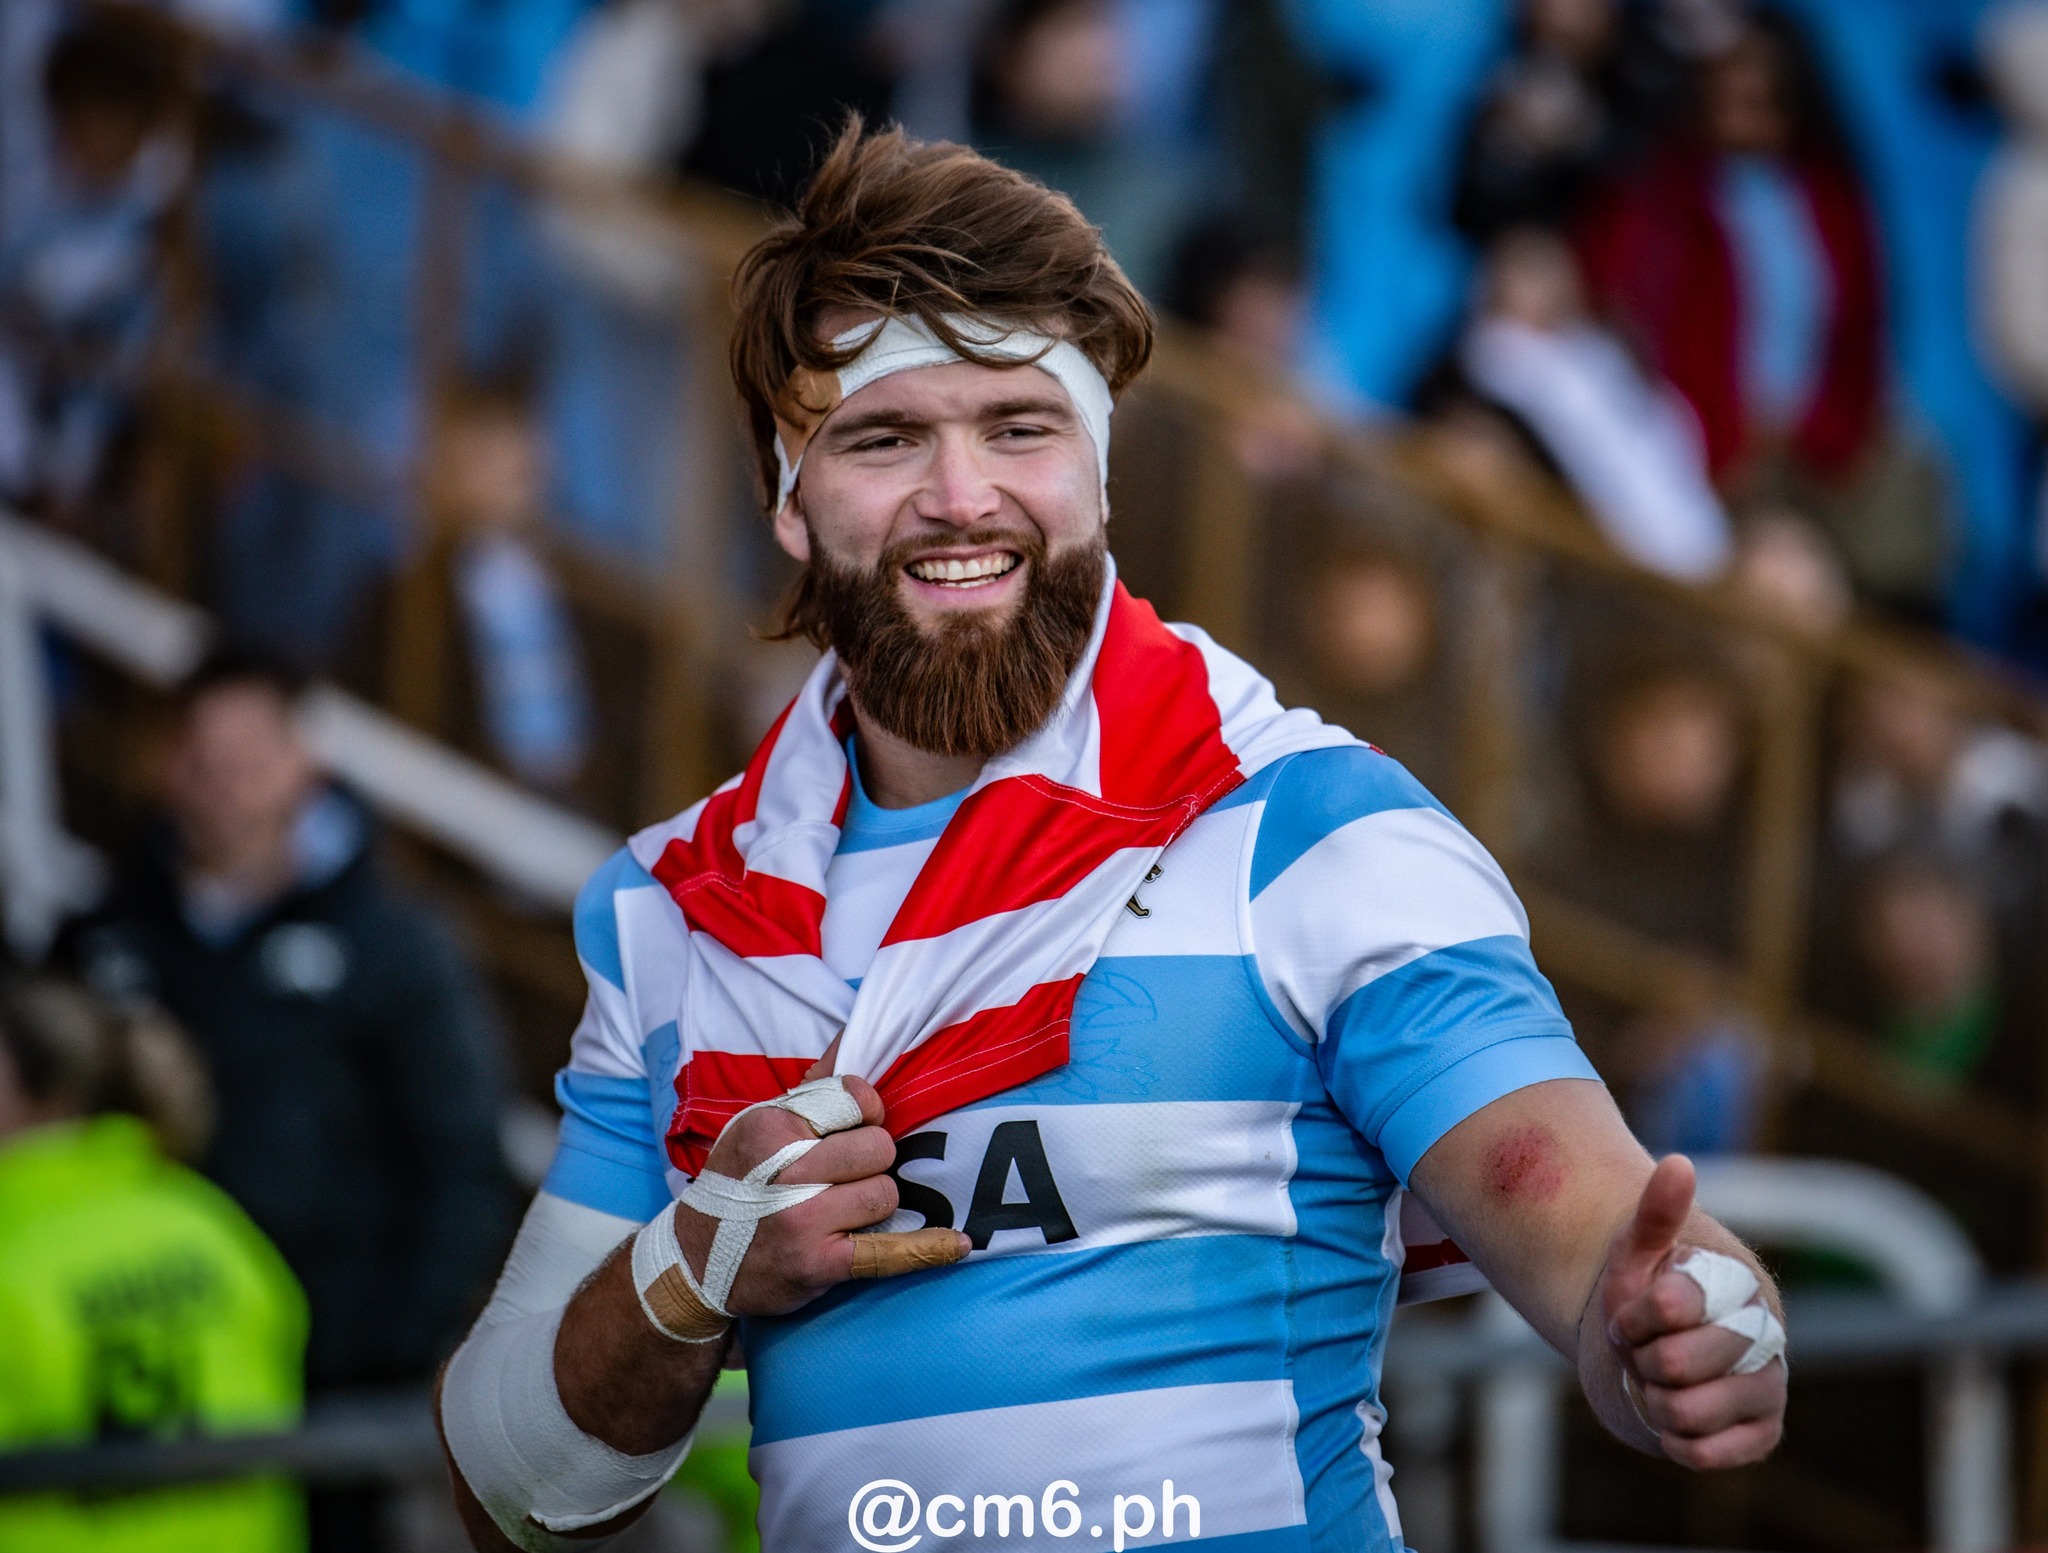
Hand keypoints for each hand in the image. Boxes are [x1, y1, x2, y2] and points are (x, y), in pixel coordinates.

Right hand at [675, 1072, 968, 1317]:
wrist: (697, 1261)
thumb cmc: (739, 1181)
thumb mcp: (761, 1123)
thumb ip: (815, 1083)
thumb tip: (854, 1032)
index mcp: (771, 1126)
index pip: (856, 1098)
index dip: (866, 1113)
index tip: (854, 1127)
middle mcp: (785, 1171)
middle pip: (879, 1148)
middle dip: (871, 1161)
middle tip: (842, 1176)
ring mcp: (801, 1221)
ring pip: (886, 1194)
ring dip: (873, 1203)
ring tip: (840, 1211)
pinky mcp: (818, 1264)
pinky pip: (891, 1251)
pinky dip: (928, 1249)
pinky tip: (958, 1243)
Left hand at [1598, 1155, 1785, 1468]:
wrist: (1651, 1354)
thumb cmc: (1644, 1298)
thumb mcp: (1636, 1254)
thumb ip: (1655, 1213)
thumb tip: (1678, 1163)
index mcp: (1737, 1287)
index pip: (1670, 1306)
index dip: (1632, 1316)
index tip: (1627, 1314)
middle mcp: (1765, 1338)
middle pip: (1675, 1365)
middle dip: (1640, 1360)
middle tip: (1643, 1351)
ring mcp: (1768, 1389)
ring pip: (1686, 1412)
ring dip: (1652, 1400)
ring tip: (1660, 1382)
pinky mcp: (1762, 1435)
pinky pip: (1706, 1453)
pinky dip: (1674, 1440)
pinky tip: (1675, 1417)